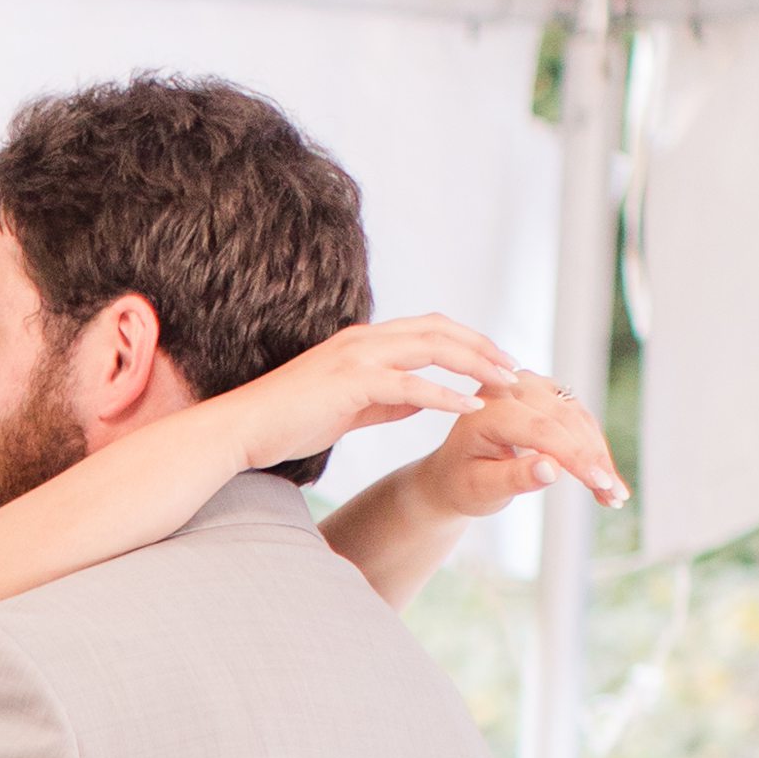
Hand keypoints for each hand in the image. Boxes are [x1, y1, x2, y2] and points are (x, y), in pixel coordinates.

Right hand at [236, 313, 521, 467]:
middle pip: (439, 329)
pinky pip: (411, 385)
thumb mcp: (348, 406)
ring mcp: (357, 357)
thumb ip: (387, 399)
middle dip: (482, 345)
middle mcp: (364, 339)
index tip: (496, 361)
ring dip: (474, 364)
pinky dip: (445, 394)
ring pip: (432, 349)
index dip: (467, 341)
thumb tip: (423, 398)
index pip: (428, 329)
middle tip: (515, 366)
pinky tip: (471, 406)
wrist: (243, 428)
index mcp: (363, 341)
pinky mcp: (351, 383)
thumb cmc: (288, 421)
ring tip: (505, 382)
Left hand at [406, 369, 628, 521]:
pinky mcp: (547, 392)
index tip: (601, 484)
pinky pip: (579, 418)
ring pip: (579, 418)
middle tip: (614, 496)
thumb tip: (552, 469)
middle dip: (593, 460)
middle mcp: (509, 386)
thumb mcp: (481, 489)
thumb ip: (514, 478)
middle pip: (566, 420)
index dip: (575, 457)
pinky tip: (603, 478)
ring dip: (599, 456)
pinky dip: (593, 448)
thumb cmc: (463, 482)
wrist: (455, 471)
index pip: (542, 429)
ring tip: (612, 494)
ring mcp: (530, 384)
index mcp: (486, 408)